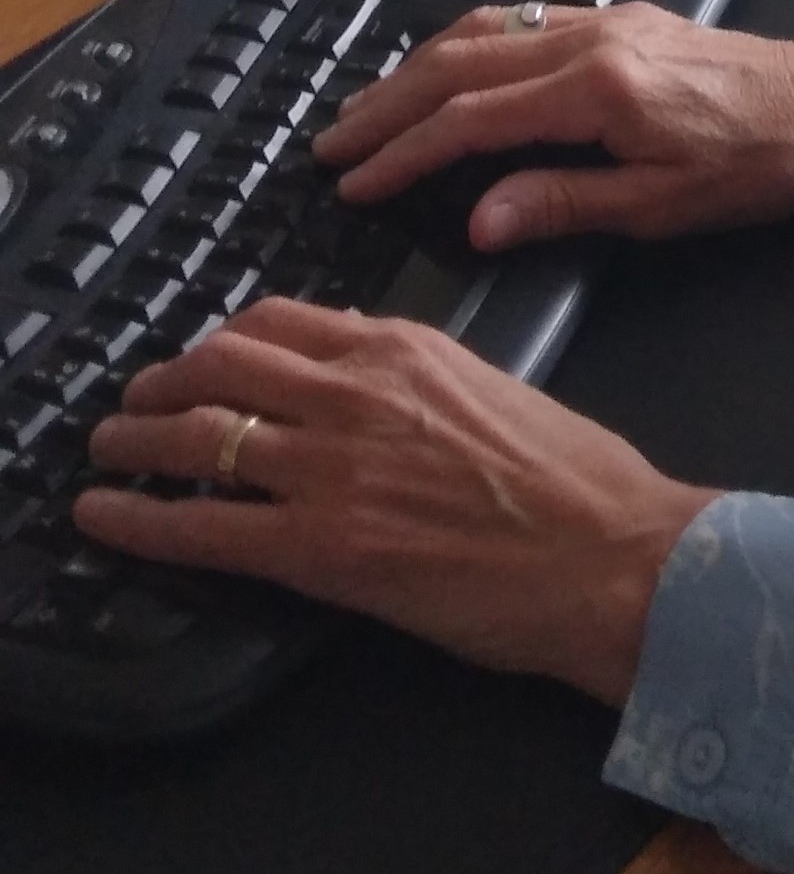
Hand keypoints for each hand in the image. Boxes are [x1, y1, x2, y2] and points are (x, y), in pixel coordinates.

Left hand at [75, 298, 712, 703]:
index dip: (227, 338)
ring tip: (110, 448)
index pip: (283, 321)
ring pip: (199, 433)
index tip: (208, 356)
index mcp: (405, 350)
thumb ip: (425, 380)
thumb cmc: (579, 482)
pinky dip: (137, 519)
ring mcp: (331, 470)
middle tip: (138, 399)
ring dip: (137, 438)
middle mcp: (357, 394)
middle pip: (223, 365)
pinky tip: (106, 518)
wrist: (609, 552)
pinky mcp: (318, 549)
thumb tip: (377, 388)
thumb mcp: (498, 388)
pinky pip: (201, 526)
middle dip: (165, 379)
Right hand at [314, 0, 793, 249]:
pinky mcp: (620, 17)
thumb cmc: (760, 162)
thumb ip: (564, 205)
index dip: (404, 153)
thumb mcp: (664, 206)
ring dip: (414, 67)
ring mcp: (604, 19)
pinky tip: (443, 67)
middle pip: (458, 61)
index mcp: (597, 88)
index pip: (470, 119)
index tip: (354, 183)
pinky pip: (519, 18)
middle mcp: (590, 38)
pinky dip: (463, 43)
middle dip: (386, 104)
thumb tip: (477, 219)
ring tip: (367, 108)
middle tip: (330, 145)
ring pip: (482, 28)